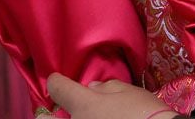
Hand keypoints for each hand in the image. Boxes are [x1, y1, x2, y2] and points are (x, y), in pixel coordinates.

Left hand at [46, 73, 175, 118]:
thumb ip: (106, 87)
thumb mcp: (128, 91)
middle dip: (51, 114)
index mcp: (84, 105)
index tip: (56, 79)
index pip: (58, 88)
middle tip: (60, 110)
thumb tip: (93, 87)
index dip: (56, 81)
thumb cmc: (144, 112)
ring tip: (89, 115)